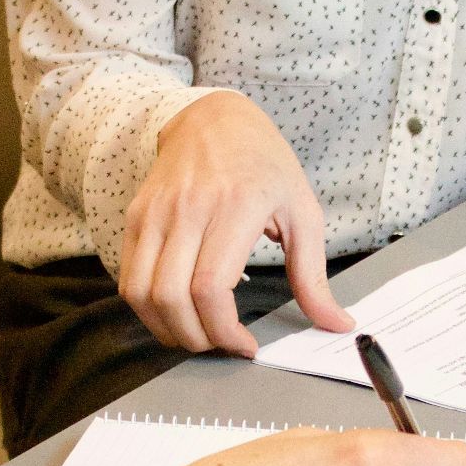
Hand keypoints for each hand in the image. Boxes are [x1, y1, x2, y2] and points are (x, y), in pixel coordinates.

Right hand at [120, 92, 355, 356]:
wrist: (215, 119)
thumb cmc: (264, 165)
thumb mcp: (303, 213)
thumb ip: (314, 276)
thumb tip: (337, 324)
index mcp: (236, 207)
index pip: (210, 287)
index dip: (223, 330)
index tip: (245, 345)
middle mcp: (188, 209)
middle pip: (172, 298)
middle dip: (196, 338)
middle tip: (222, 345)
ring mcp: (155, 213)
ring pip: (141, 293)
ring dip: (167, 329)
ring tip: (198, 335)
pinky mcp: (136, 217)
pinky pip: (129, 278)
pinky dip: (148, 308)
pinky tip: (176, 313)